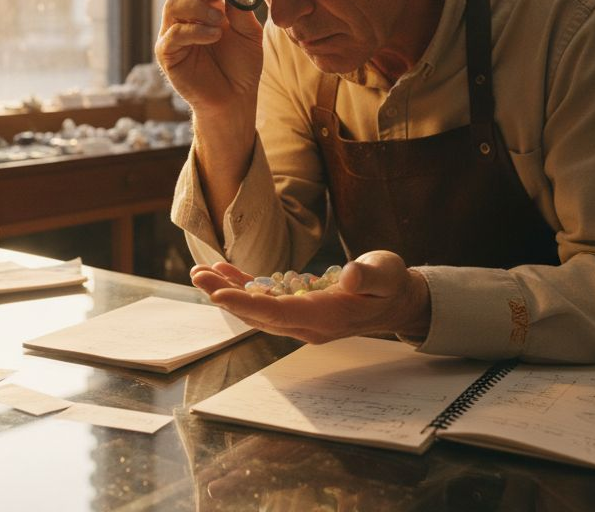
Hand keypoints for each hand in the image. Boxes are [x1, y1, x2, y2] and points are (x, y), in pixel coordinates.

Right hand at [154, 0, 264, 126]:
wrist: (235, 98)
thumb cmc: (242, 65)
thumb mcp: (249, 32)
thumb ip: (241, 8)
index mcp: (206, 5)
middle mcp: (187, 15)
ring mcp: (174, 33)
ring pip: (173, 4)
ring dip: (198, 8)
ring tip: (220, 22)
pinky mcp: (167, 53)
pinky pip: (173, 33)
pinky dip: (195, 30)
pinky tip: (214, 36)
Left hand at [189, 251, 429, 343]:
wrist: (395, 301)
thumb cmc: (391, 284)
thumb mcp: (387, 273)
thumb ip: (369, 275)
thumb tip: (348, 274)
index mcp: (327, 316)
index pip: (279, 314)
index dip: (247, 305)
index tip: (219, 295)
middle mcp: (308, 324)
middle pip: (259, 314)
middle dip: (226, 296)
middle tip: (199, 276)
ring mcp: (301, 319)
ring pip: (257, 309)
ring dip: (229, 292)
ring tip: (202, 272)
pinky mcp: (298, 309)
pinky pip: (265, 301)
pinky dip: (244, 287)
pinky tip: (225, 270)